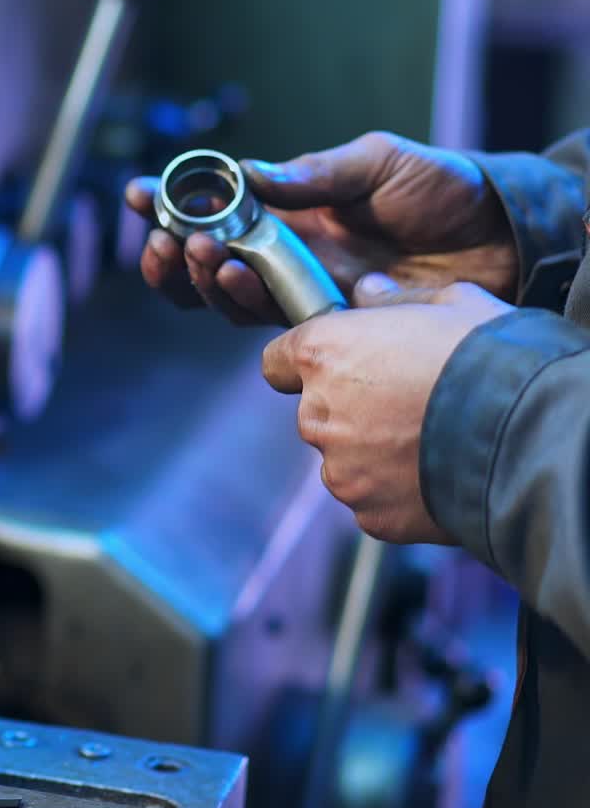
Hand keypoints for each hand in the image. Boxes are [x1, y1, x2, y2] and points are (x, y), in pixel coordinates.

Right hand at [125, 131, 518, 324]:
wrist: (502, 238)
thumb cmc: (442, 189)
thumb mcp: (377, 162)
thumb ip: (314, 174)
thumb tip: (249, 175)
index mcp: (291, 209)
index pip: (216, 208)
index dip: (171, 203)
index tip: (136, 195)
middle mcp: (286, 251)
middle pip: (205, 264)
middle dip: (171, 254)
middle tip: (162, 240)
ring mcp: (303, 289)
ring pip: (225, 296)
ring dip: (199, 277)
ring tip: (197, 252)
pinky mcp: (327, 323)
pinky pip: (267, 319)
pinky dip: (239, 298)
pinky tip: (233, 275)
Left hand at [261, 277, 512, 542]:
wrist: (529, 431)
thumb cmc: (487, 356)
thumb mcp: (447, 303)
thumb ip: (393, 300)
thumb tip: (368, 292)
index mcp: (322, 354)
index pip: (277, 362)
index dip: (305, 363)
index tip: (334, 366)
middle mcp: (316, 414)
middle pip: (316, 413)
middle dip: (350, 410)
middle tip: (408, 404)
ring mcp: (341, 470)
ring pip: (345, 460)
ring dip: (373, 454)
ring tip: (431, 441)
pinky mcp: (371, 515)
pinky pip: (375, 501)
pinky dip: (398, 493)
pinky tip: (438, 475)